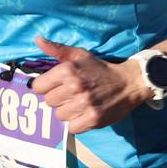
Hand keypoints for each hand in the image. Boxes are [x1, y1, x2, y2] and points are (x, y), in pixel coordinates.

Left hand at [29, 36, 146, 133]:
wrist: (129, 83)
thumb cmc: (101, 69)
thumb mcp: (80, 55)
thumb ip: (57, 49)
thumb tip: (38, 39)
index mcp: (68, 70)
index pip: (38, 86)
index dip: (46, 87)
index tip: (56, 86)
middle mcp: (75, 87)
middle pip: (49, 102)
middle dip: (58, 99)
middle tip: (71, 95)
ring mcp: (84, 104)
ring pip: (59, 116)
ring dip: (68, 112)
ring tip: (79, 104)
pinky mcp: (93, 119)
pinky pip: (72, 128)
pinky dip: (77, 123)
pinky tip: (84, 114)